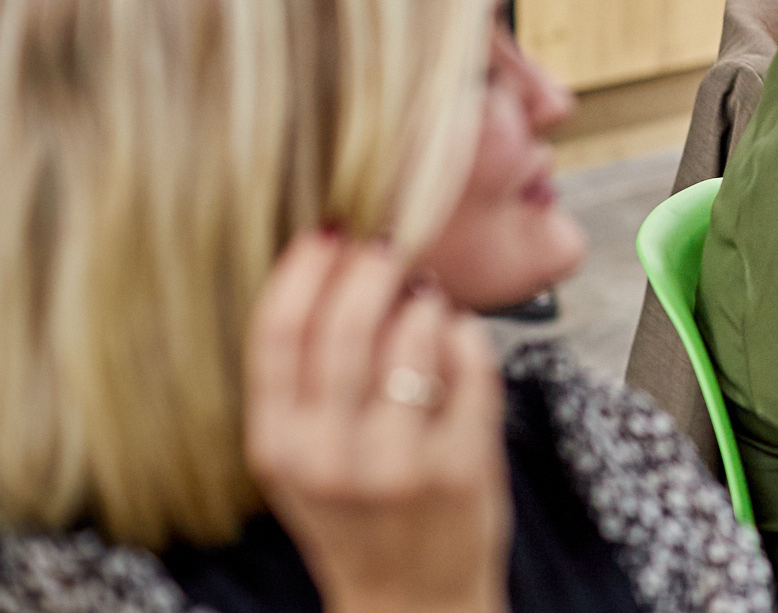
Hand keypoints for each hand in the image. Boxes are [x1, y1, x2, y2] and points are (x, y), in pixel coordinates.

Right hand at [245, 234, 511, 612]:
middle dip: (373, 268)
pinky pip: (471, 363)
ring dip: (425, 300)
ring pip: (415, 335)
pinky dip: (468, 335)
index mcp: (278, 446)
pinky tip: (459, 336)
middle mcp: (330, 458)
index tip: (330, 230)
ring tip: (425, 299)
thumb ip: (305, 377)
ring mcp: (399, 465)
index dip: (305, 269)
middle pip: (347, 326)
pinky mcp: (463, 466)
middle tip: (390, 243)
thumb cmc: (357, 512)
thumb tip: (335, 258)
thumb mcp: (302, 455)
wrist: (411, 598)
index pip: (277, 335)